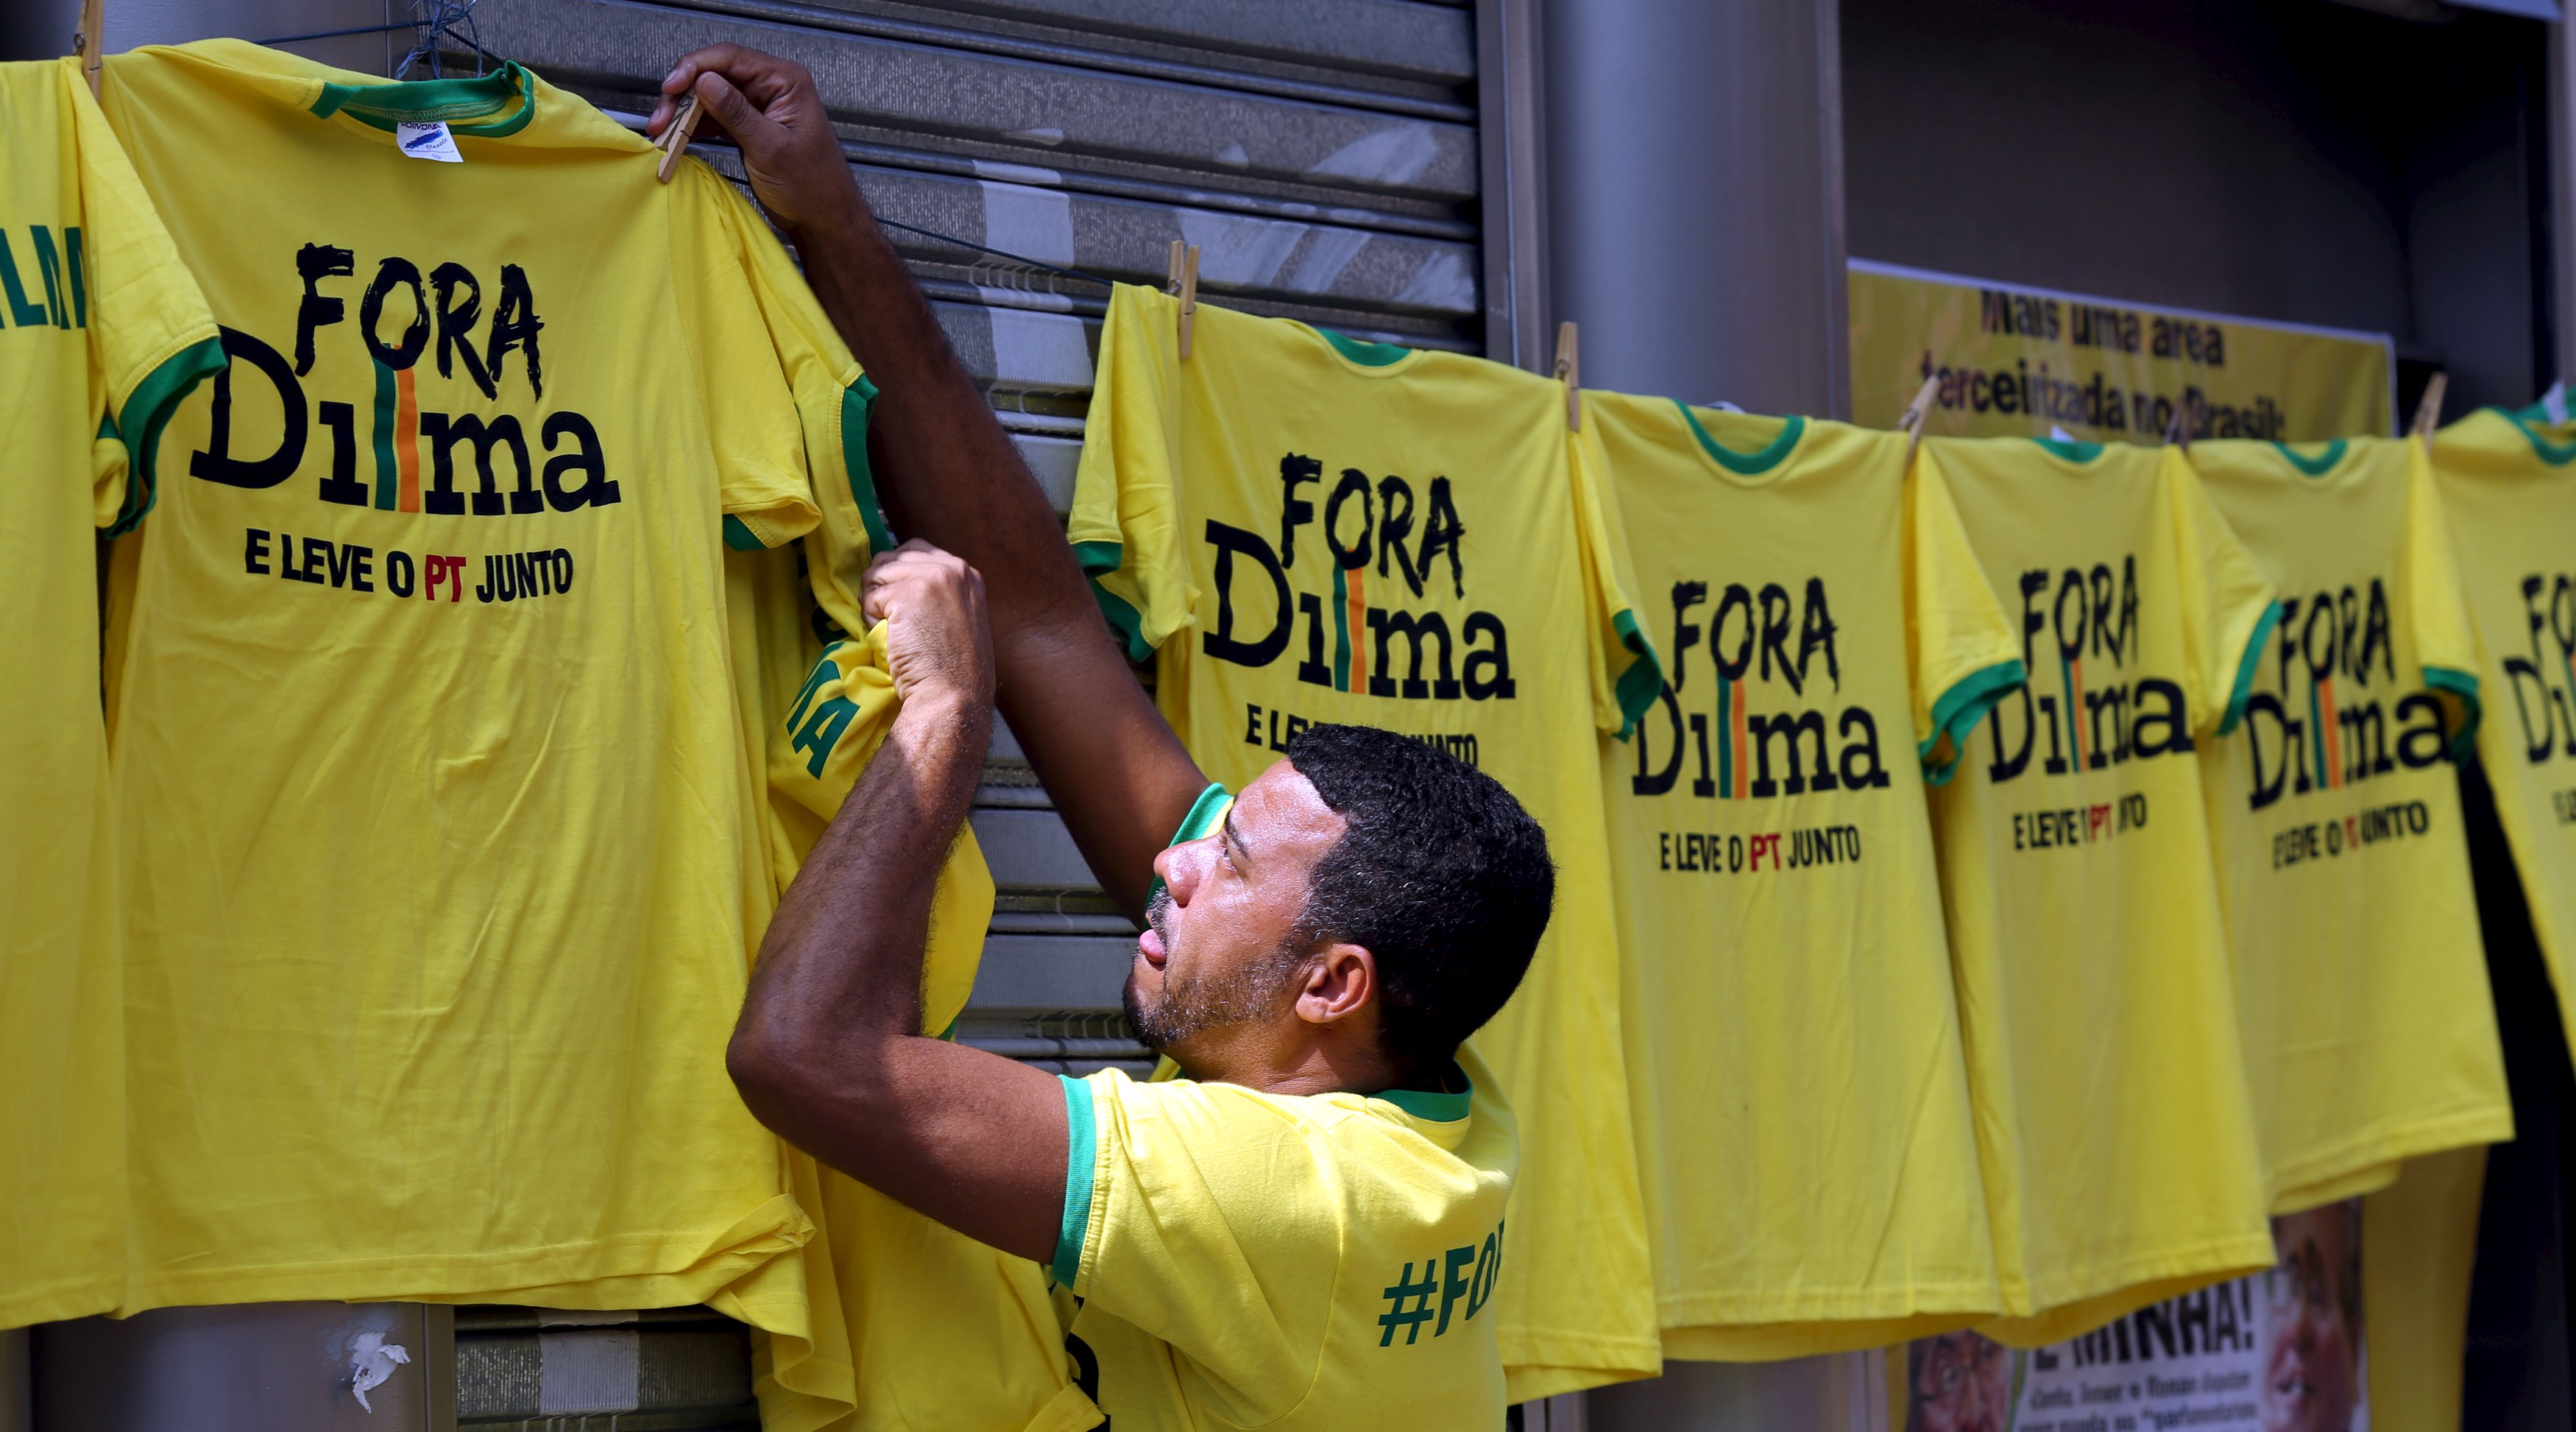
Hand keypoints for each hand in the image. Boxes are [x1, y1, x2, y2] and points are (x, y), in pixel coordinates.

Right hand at [651, 44, 863, 237]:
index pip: (731, 57)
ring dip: (685, 111)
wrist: (824, 218)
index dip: (695, 68)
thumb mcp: (770, 148)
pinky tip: (679, 136)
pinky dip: (696, 125)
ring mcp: (760, 105)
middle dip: (684, 93)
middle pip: (716, 73)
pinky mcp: (750, 125)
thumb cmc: (812, 186)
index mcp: (785, 81)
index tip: (671, 87)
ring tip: (664, 131)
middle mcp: (772, 86)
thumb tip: (705, 81)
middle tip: (662, 118)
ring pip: (711, 95)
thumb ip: (736, 112)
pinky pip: (716, 116)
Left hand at [861, 540, 996, 713]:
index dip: (897, 575)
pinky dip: (869, 620)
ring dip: (874, 603)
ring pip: (876, 574)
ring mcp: (930, 578)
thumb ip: (938, 593)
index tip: (900, 604)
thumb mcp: (959, 617)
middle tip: (891, 621)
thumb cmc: (953, 669)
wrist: (954, 696)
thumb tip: (893, 579)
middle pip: (892, 558)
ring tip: (892, 632)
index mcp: (967, 574)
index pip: (916, 551)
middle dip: (882, 586)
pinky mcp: (906, 595)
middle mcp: (953, 568)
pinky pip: (869, 598)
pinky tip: (890, 640)